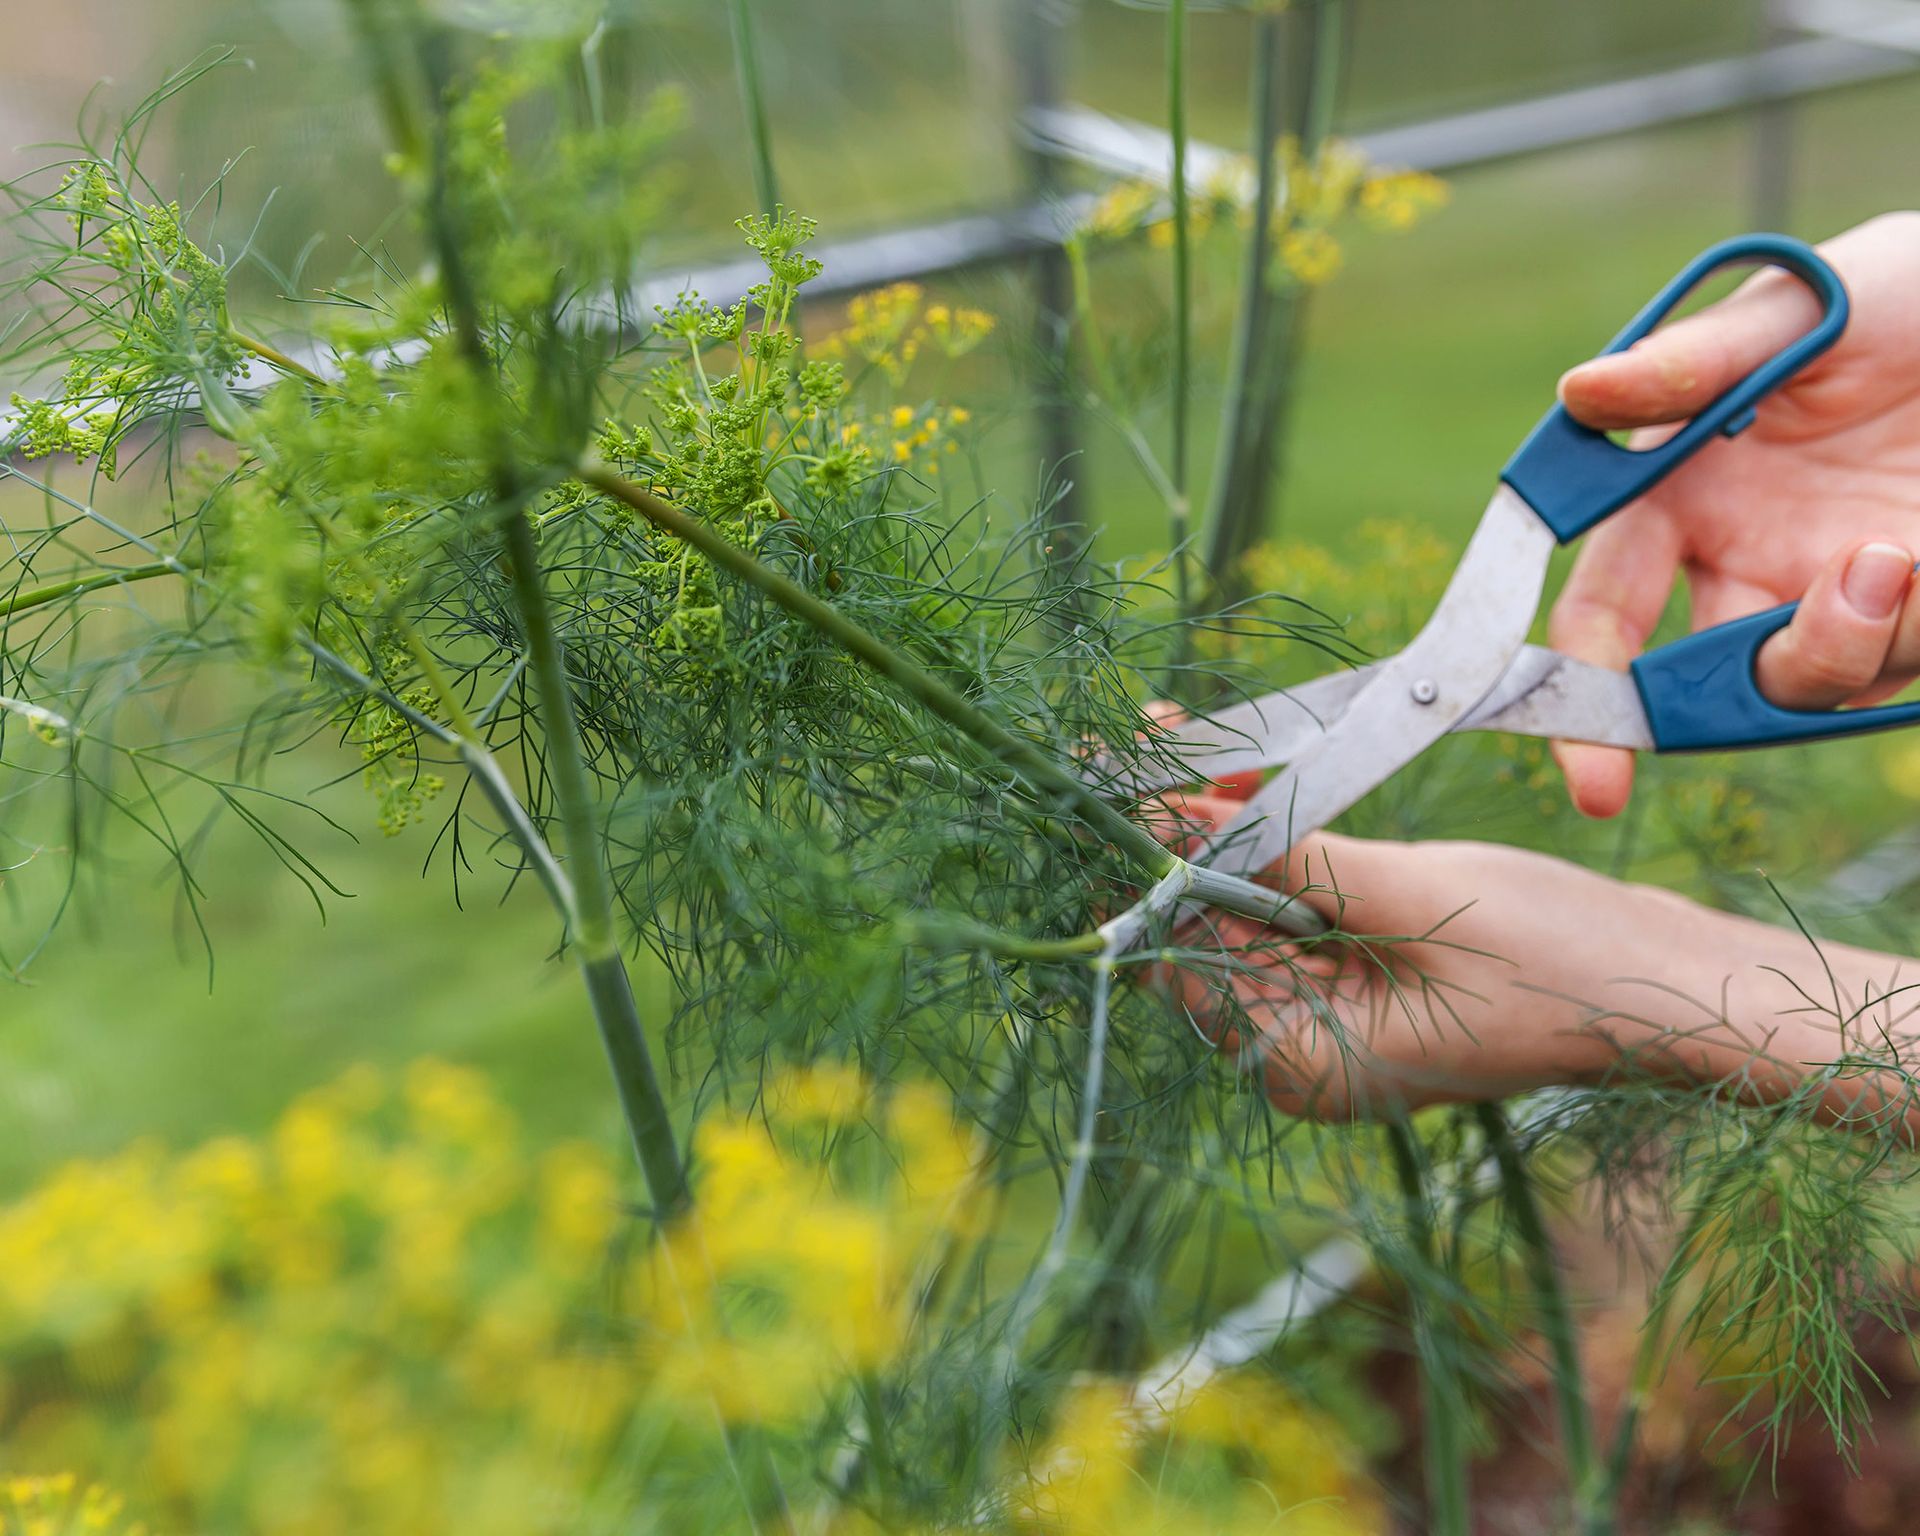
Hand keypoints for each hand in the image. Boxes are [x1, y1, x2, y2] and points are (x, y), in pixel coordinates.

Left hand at [1166, 788, 1919, 1128]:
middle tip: (1160, 740)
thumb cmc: (1559, 958)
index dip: (1152, 859)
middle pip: (1205, 935)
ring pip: (1245, 916)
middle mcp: (1301, 1056)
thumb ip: (1290, 861)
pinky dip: (1278, 854)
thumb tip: (1178, 818)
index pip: (1185, 955)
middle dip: (1184, 837)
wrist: (1667, 983)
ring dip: (1228, 834)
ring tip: (1202, 747)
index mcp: (1304, 1064)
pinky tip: (1257, 787)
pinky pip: (1293, 915)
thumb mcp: (1411, 897)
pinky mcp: (1361, 987)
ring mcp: (1332, 1026)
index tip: (1124, 776)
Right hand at [1550, 212, 1919, 816]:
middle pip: (1684, 680)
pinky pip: (1898, 665)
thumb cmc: (1907, 296)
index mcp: (1681, 494)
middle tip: (1678, 735)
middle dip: (1676, 720)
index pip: (1603, 602)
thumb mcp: (1804, 309)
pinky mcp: (1916, 614)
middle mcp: (1743, 560)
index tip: (1577, 746)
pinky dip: (1913, 628)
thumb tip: (1578, 391)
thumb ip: (1696, 363)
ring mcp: (1831, 595)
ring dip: (1833, 649)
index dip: (1573, 677)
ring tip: (1890, 560)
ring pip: (1796, 685)